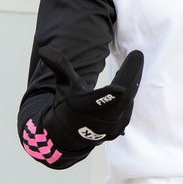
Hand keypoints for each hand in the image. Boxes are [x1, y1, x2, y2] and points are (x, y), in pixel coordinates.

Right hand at [40, 46, 143, 163]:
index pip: (101, 99)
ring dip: (134, 81)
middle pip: (123, 97)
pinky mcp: (118, 129)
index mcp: (84, 107)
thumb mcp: (63, 84)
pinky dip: (132, 93)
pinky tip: (133, 80)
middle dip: (132, 74)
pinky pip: (129, 108)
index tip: (121, 83)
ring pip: (129, 102)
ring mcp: (110, 126)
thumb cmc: (66, 104)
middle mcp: (98, 120)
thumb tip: (45, 50)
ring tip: (135, 64)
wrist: (67, 133)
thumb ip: (59, 66)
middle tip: (137, 56)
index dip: (112, 92)